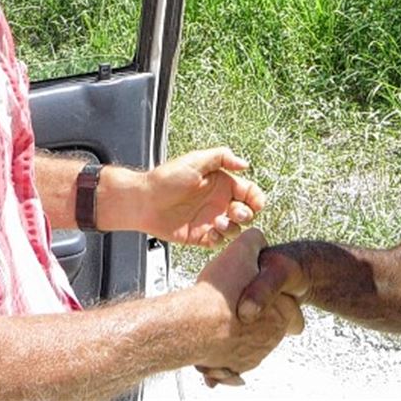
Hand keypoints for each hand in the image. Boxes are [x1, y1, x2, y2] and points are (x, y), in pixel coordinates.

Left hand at [140, 147, 264, 246]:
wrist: (144, 201)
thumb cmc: (166, 178)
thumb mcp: (196, 160)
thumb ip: (222, 157)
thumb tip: (245, 163)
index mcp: (221, 183)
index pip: (249, 192)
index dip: (257, 198)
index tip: (256, 203)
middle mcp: (218, 202)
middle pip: (247, 212)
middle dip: (246, 213)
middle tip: (234, 211)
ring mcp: (211, 220)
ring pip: (236, 229)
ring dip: (234, 227)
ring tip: (219, 222)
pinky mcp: (201, 236)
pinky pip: (219, 242)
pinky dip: (220, 240)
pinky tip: (211, 233)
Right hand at [192, 229, 303, 383]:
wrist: (194, 325)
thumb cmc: (221, 292)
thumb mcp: (243, 249)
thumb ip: (254, 241)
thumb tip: (257, 239)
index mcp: (281, 312)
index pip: (295, 316)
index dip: (283, 304)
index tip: (275, 301)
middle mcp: (270, 338)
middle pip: (270, 331)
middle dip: (258, 321)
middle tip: (242, 307)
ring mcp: (250, 356)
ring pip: (249, 346)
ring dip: (239, 335)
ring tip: (223, 319)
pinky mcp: (230, 368)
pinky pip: (230, 364)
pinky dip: (223, 355)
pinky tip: (213, 338)